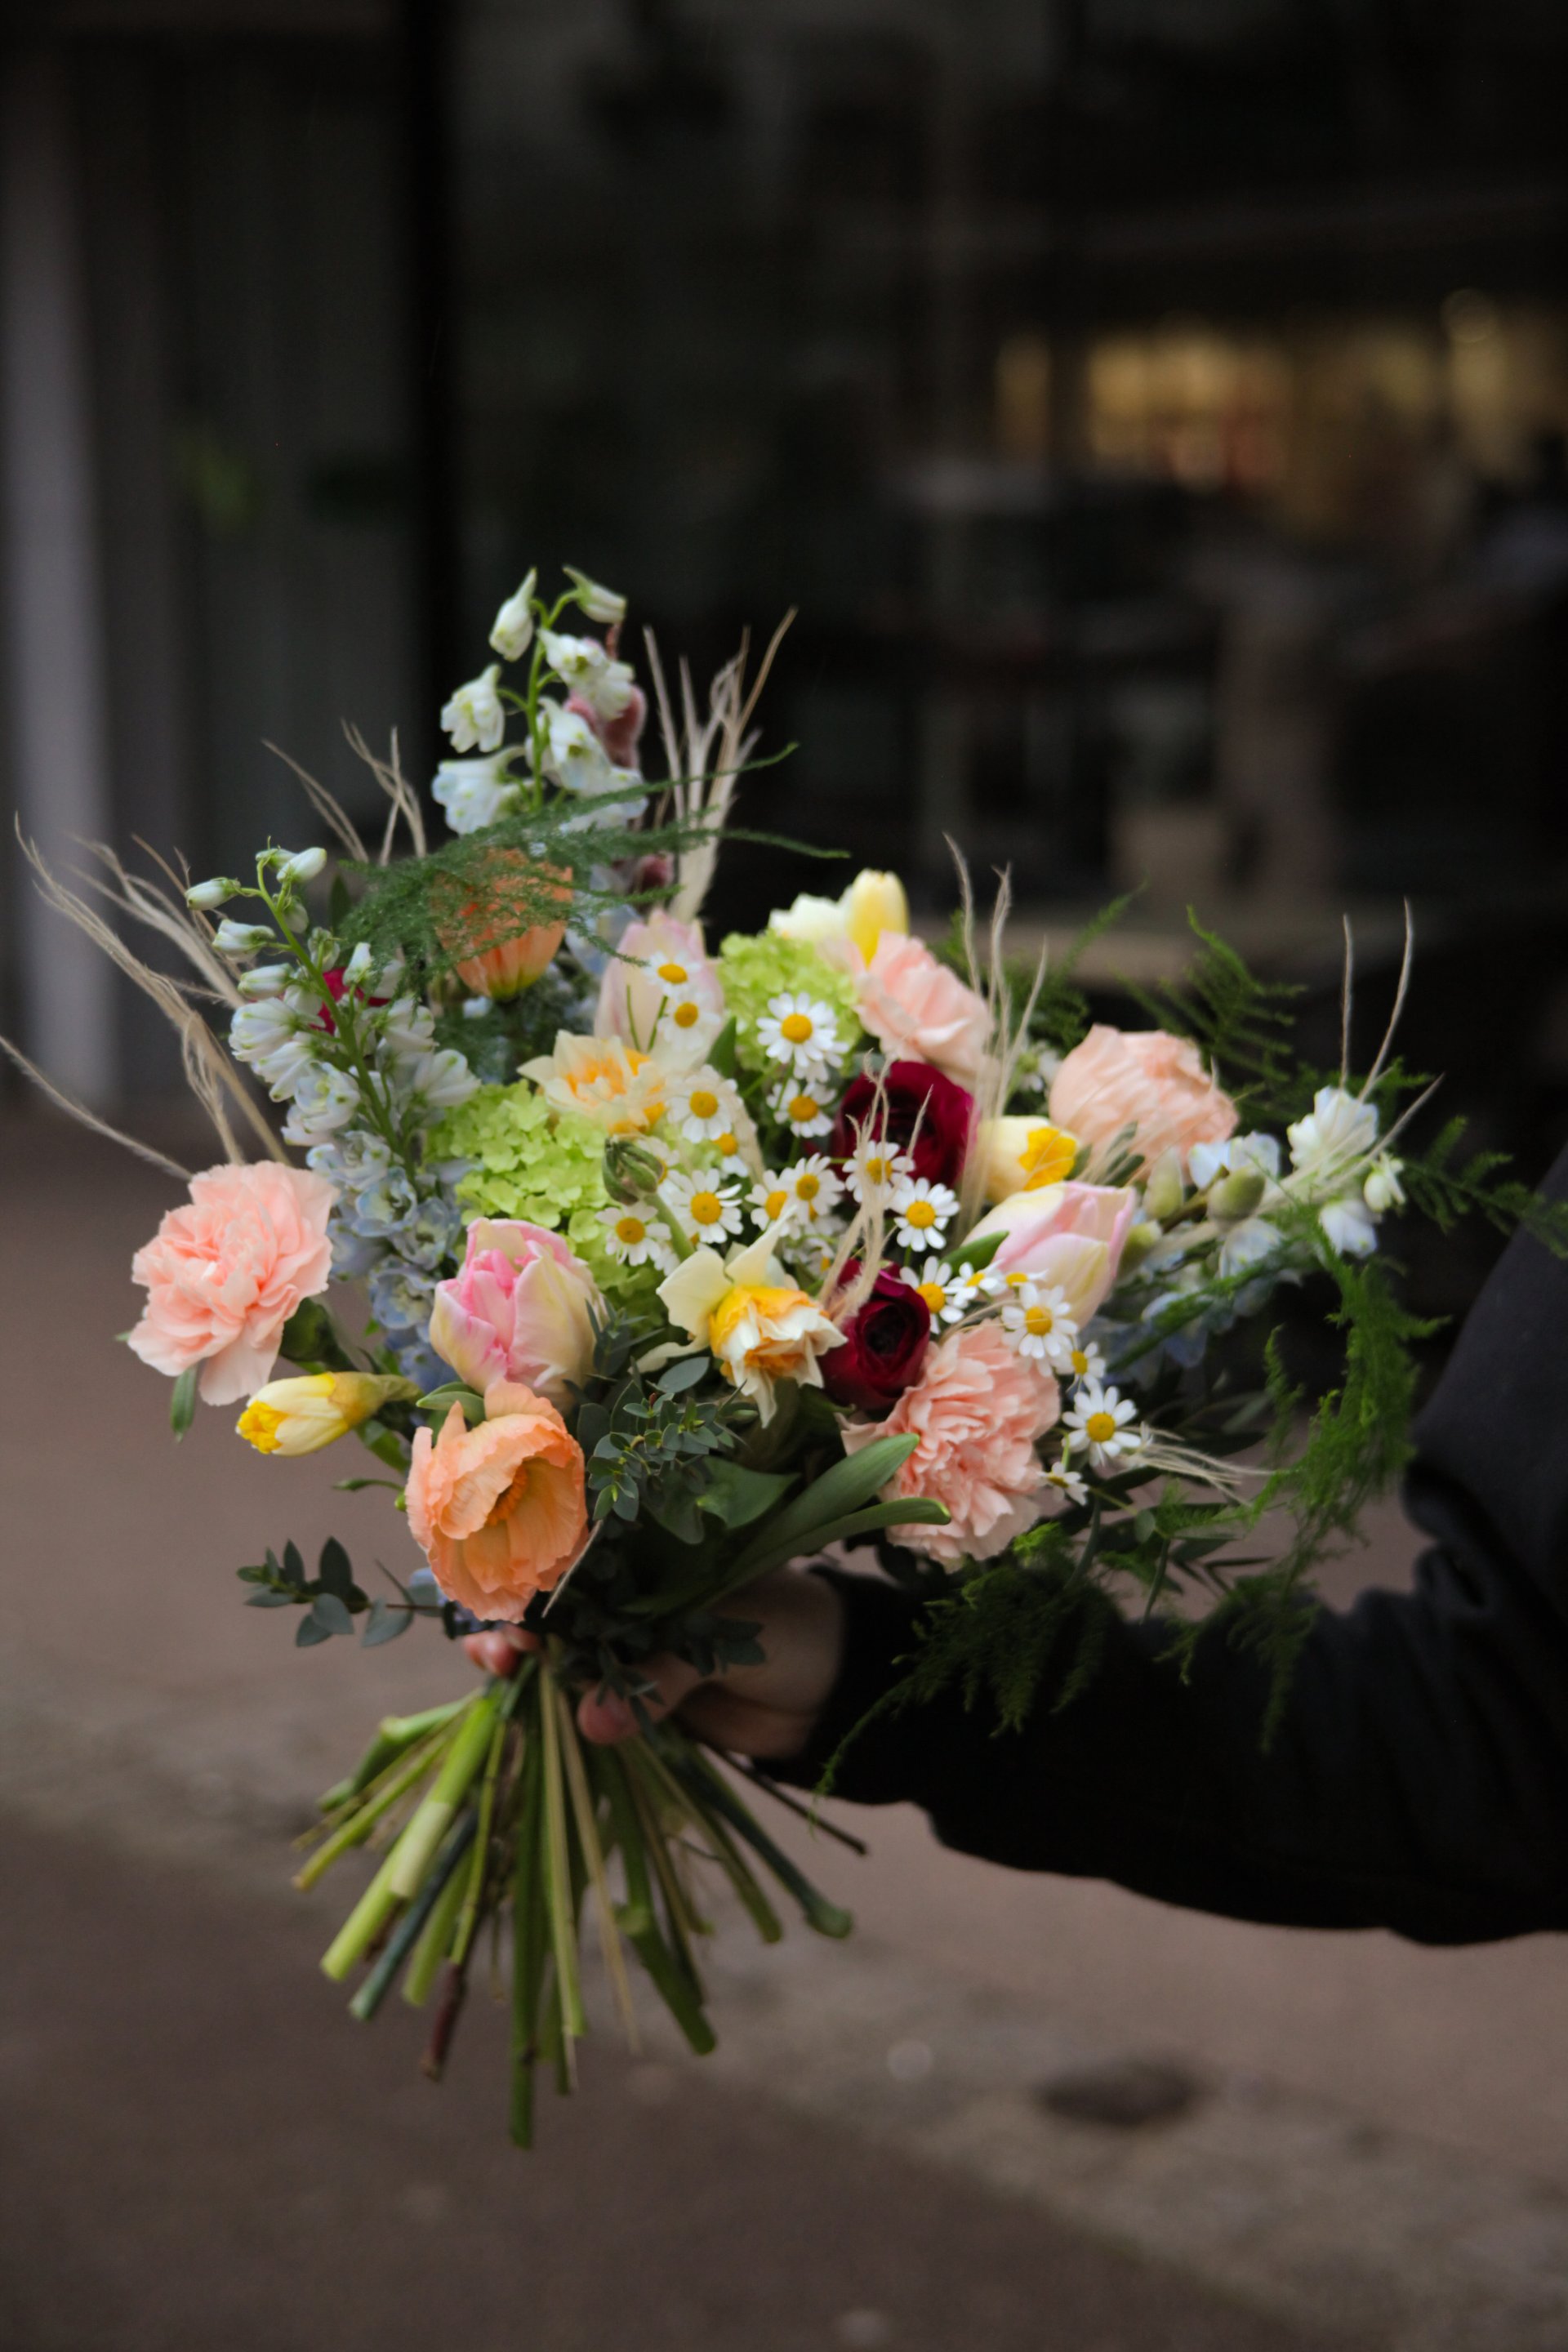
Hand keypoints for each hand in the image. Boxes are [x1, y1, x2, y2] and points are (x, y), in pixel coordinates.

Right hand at [462, 1569, 843, 1761]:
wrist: (839, 1691)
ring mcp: (634, 1646)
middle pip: (561, 1604)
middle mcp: (637, 1595)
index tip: (512, 1598)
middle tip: (497, 1646)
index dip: (542, 1572)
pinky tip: (521, 1706)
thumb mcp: (735, 1639)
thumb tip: (592, 1722)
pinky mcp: (641, 1696)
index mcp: (661, 1554)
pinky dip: (554, 1704)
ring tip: (500, 1669)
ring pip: (563, 1652)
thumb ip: (665, 1679)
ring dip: (524, 1661)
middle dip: (519, 1620)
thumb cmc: (798, 1631)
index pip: (587, 1554)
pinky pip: (588, 1699)